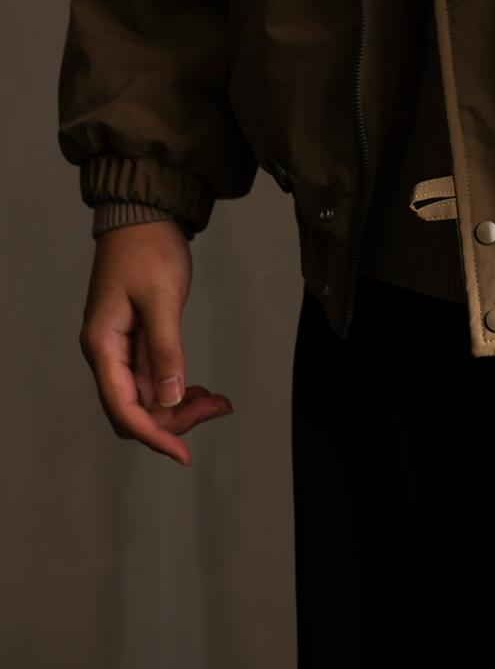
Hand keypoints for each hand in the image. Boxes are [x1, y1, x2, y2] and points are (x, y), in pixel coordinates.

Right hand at [80, 219, 231, 465]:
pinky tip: (202, 389)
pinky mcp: (137, 340)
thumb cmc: (147, 248)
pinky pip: (155, 378)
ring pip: (148, 397)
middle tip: (216, 408)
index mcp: (102, 346)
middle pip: (135, 409)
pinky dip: (178, 386)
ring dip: (180, 405)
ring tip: (218, 401)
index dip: (153, 435)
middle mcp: (107, 353)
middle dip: (174, 419)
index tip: (183, 453)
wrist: (144, 214)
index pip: (123, 408)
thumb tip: (171, 397)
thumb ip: (166, 349)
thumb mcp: (161, 298)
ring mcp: (122, 348)